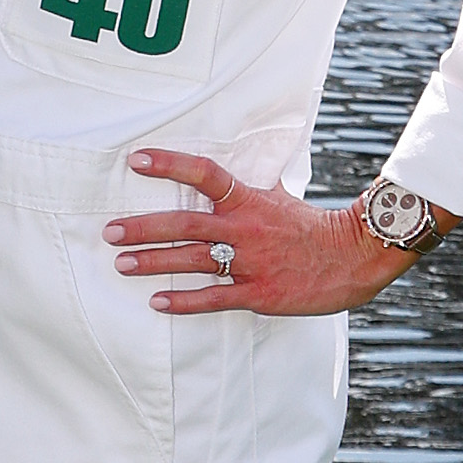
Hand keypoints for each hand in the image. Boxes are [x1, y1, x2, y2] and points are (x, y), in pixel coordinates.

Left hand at [105, 148, 422, 317]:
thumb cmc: (308, 226)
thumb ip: (244, 185)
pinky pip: (214, 298)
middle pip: (186, 223)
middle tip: (111, 231)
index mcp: (249, 200)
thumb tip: (218, 165)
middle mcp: (245, 228)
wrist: (351, 257)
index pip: (205, 174)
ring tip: (121, 264)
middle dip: (145, 227)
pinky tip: (157, 302)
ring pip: (193, 260)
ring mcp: (251, 262)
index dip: (170, 165)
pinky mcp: (259, 294)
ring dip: (154, 262)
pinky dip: (184, 301)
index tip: (136, 160)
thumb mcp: (276, 194)